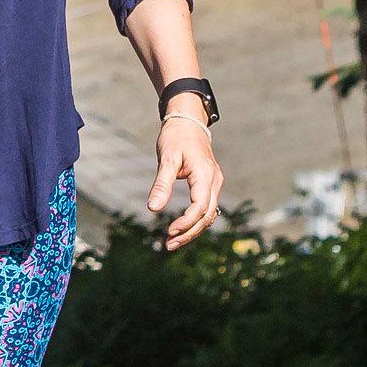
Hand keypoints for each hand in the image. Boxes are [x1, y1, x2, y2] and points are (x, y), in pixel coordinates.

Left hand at [148, 96, 225, 249]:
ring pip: (209, 214)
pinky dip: (196, 220)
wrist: (188, 121)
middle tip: (168, 245)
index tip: (169, 231)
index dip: (186, 222)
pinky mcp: (210, 184)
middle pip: (207, 215)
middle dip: (189, 233)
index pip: (200, 206)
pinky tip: (181, 229)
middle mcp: (214, 181)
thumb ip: (162, 184)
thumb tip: (153, 209)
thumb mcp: (166, 159)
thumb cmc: (175, 137)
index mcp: (205, 175)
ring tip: (172, 241)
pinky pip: (206, 208)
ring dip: (192, 230)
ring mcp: (214, 183)